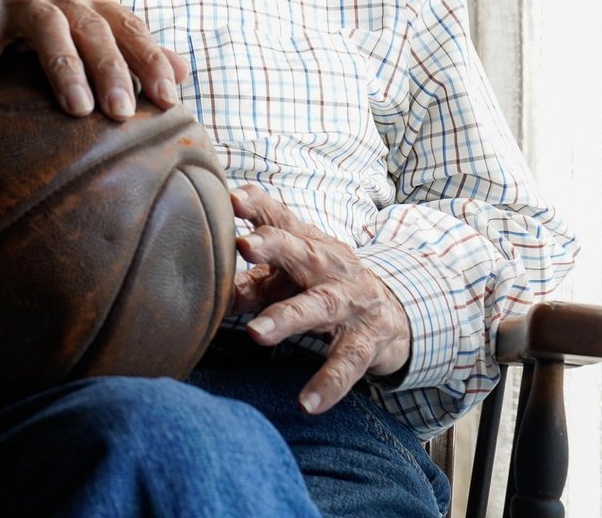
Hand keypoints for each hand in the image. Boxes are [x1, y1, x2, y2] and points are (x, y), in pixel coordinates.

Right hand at [0, 0, 186, 121]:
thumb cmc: (25, 51)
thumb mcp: (78, 50)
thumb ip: (126, 58)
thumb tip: (184, 74)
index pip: (126, 25)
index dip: (149, 60)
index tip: (169, 101)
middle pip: (91, 26)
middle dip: (111, 68)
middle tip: (121, 113)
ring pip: (46, 26)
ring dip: (63, 67)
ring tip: (76, 108)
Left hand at [230, 184, 410, 414]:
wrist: (393, 314)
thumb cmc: (322, 288)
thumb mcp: (290, 278)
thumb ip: (251, 282)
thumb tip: (209, 293)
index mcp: (307, 245)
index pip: (280, 218)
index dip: (256, 207)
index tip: (231, 198)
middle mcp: (330, 267)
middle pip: (300, 252)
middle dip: (273, 247)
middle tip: (244, 246)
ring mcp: (350, 303)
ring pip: (318, 307)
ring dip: (286, 318)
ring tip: (255, 334)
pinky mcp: (366, 341)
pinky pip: (346, 363)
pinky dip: (328, 383)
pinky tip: (307, 404)